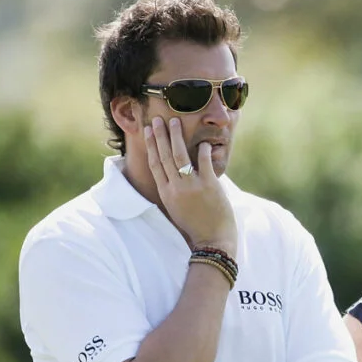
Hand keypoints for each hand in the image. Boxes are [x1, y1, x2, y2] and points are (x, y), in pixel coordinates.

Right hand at [145, 116, 236, 254]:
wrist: (212, 241)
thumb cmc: (196, 226)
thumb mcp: (177, 208)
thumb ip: (173, 191)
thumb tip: (172, 175)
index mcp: (166, 193)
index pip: (155, 164)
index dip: (151, 146)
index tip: (148, 131)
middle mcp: (176, 188)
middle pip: (164, 156)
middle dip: (160, 135)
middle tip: (158, 119)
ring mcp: (191, 186)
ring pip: (179, 156)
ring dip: (176, 137)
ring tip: (176, 122)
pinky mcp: (209, 186)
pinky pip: (204, 162)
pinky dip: (203, 150)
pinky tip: (204, 142)